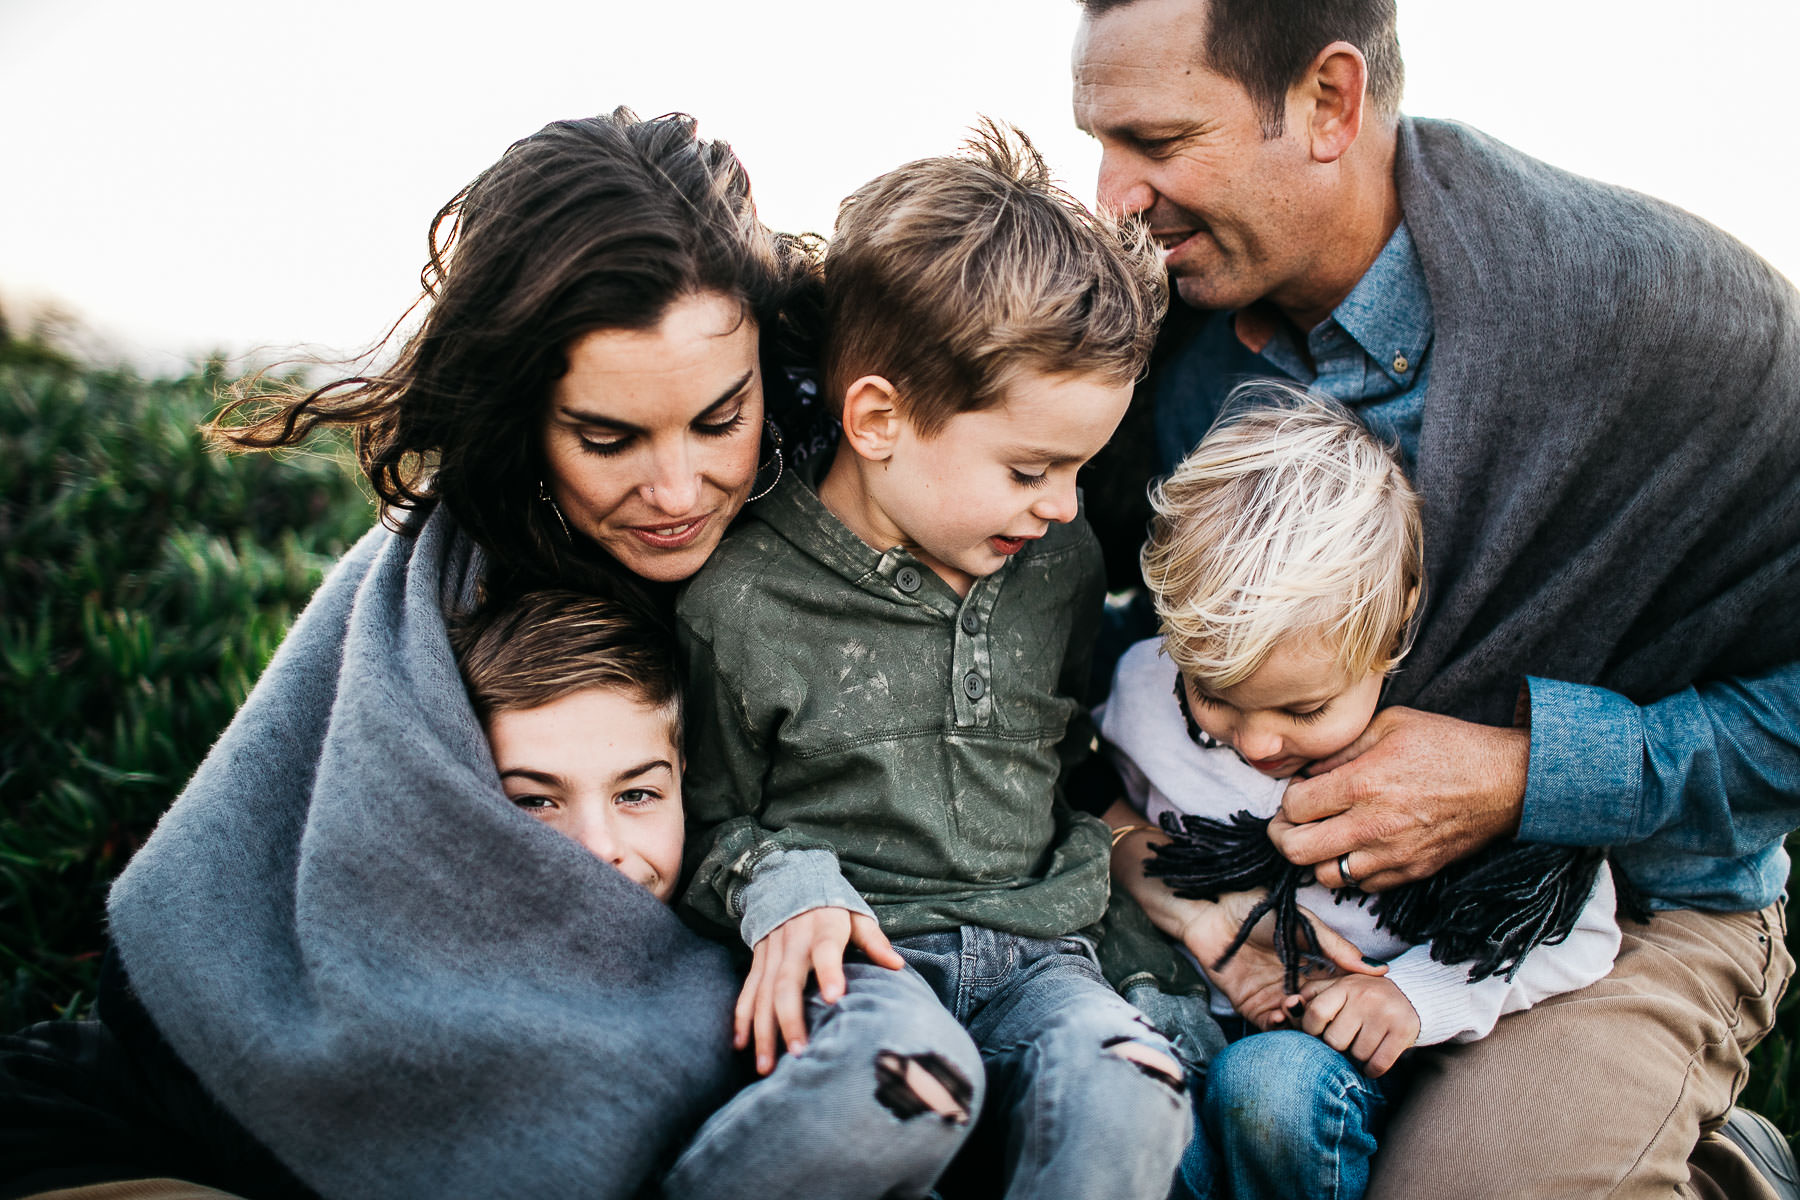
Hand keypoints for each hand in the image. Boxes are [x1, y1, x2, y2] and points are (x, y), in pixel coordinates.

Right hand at [735, 906, 903, 1074]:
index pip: (826, 951)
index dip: (829, 972)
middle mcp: (792, 943)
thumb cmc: (831, 906)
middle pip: (787, 983)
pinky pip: (748, 992)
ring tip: (766, 1066)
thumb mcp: (856, 915)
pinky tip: (741, 1045)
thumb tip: (898, 965)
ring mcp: (771, 954)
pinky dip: (742, 1019)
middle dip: (790, 1019)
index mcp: (822, 929)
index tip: (834, 998)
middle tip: (798, 1053)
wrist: (788, 879)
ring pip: (763, 995)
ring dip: (763, 1031)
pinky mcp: (757, 962)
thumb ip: (874, 941)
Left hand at [1179, 889, 1384, 1030]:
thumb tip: (1379, 970)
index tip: (1361, 1008)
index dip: (1352, 1004)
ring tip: (1300, 1011)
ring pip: (1299, 1026)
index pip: (1341, 995)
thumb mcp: (1303, 924)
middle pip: (1322, 1016)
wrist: (1212, 911)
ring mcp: (1276, 998)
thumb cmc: (1258, 908)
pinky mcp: (1252, 1006)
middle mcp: (1299, 986)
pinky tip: (1281, 1016)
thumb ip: (1336, 947)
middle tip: (1329, 1016)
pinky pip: (1270, 1026)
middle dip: (1327, 1022)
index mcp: (1316, 966)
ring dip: (1302, 1026)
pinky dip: (1278, 1027)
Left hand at [1269, 707, 1528, 890]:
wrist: (1505, 781)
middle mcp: (1373, 825)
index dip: (1286, 799)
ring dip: (1315, 856)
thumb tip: (1304, 769)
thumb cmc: (1447, 745)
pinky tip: (1355, 847)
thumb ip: (1341, 748)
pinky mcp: (1411, 872)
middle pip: (1296, 850)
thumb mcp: (1390, 724)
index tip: (1298, 790)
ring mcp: (1392, 854)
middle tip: (1291, 821)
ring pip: (1324, 875)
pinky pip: (1361, 886)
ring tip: (1323, 835)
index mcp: (1364, 783)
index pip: (1294, 807)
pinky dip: (1349, 870)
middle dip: (1283, 834)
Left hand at [1296, 973, 1419, 1077]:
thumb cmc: (1362, 995)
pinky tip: (1375, 1057)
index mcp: (1344, 984)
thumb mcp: (1336, 987)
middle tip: (1348, 1037)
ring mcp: (1386, 1013)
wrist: (1411, 994)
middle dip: (1338, 1045)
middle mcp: (1365, 996)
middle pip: (1334, 1041)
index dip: (1312, 1029)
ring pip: (1357, 1056)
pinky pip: (1377, 1065)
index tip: (1320, 1031)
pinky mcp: (1404, 1031)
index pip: (1314, 1014)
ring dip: (1358, 1057)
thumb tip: (1287, 1008)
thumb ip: (1309, 997)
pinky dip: (1373, 1069)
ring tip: (1364, 1042)